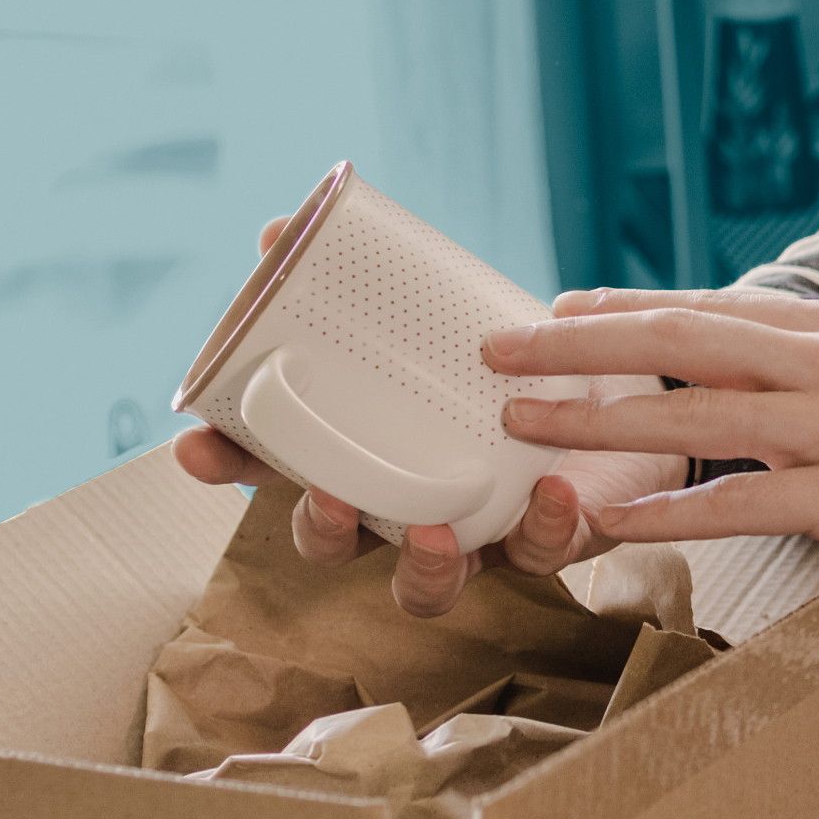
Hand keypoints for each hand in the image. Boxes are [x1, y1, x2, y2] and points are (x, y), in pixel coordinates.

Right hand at [168, 215, 687, 616]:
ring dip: (420, 567)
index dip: (229, 465)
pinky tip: (550, 490)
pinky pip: (538, 552)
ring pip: (424, 586)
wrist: (622, 375)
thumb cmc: (507, 353)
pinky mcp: (547, 537)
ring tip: (430, 532)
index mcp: (363, 448)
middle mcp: (402, 503)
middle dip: (320, 530)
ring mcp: (471, 532)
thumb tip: (275, 232)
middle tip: (328, 500)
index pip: (273, 466)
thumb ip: (361, 275)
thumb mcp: (439, 306)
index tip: (196, 445)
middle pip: (333, 545)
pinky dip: (543, 526)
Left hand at [481, 288, 818, 594]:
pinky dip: (668, 506)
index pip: (718, 308)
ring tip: (515, 427)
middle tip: (494, 348)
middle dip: (578, 344)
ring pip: (688, 409)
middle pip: (677, 338)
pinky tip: (611, 517)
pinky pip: (741, 498)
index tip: (565, 308)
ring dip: (594, 418)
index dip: (632, 310)